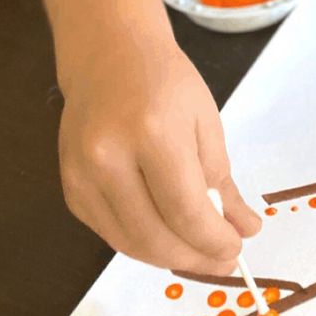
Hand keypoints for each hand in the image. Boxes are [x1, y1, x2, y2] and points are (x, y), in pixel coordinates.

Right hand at [57, 42, 260, 273]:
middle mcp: (108, 157)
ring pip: (129, 244)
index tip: (237, 248)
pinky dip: (142, 242)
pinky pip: (110, 233)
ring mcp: (81, 175)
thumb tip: (245, 230)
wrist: (109, 55)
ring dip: (170, 258)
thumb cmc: (166, 82)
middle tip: (224, 260)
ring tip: (200, 253)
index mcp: (152, 133)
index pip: (185, 211)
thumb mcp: (206, 122)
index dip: (214, 241)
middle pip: (154, 237)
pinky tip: (167, 235)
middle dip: (196, 258)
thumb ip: (223, 181)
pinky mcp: (69, 188)